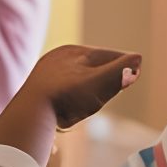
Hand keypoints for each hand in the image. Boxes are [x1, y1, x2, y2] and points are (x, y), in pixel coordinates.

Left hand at [13, 44, 140, 129]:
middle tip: (120, 84)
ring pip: (76, 78)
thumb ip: (120, 72)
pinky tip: (73, 107)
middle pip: (92, 66)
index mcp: (73, 51)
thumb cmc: (67, 97)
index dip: (124, 65)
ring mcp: (45, 74)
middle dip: (106, 75)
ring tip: (96, 97)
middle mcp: (56, 58)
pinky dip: (72, 97)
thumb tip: (138, 59)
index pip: (108, 55)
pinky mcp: (37, 91)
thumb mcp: (99, 83)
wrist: (29, 114)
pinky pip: (62, 91)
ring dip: (88, 87)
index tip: (135, 73)